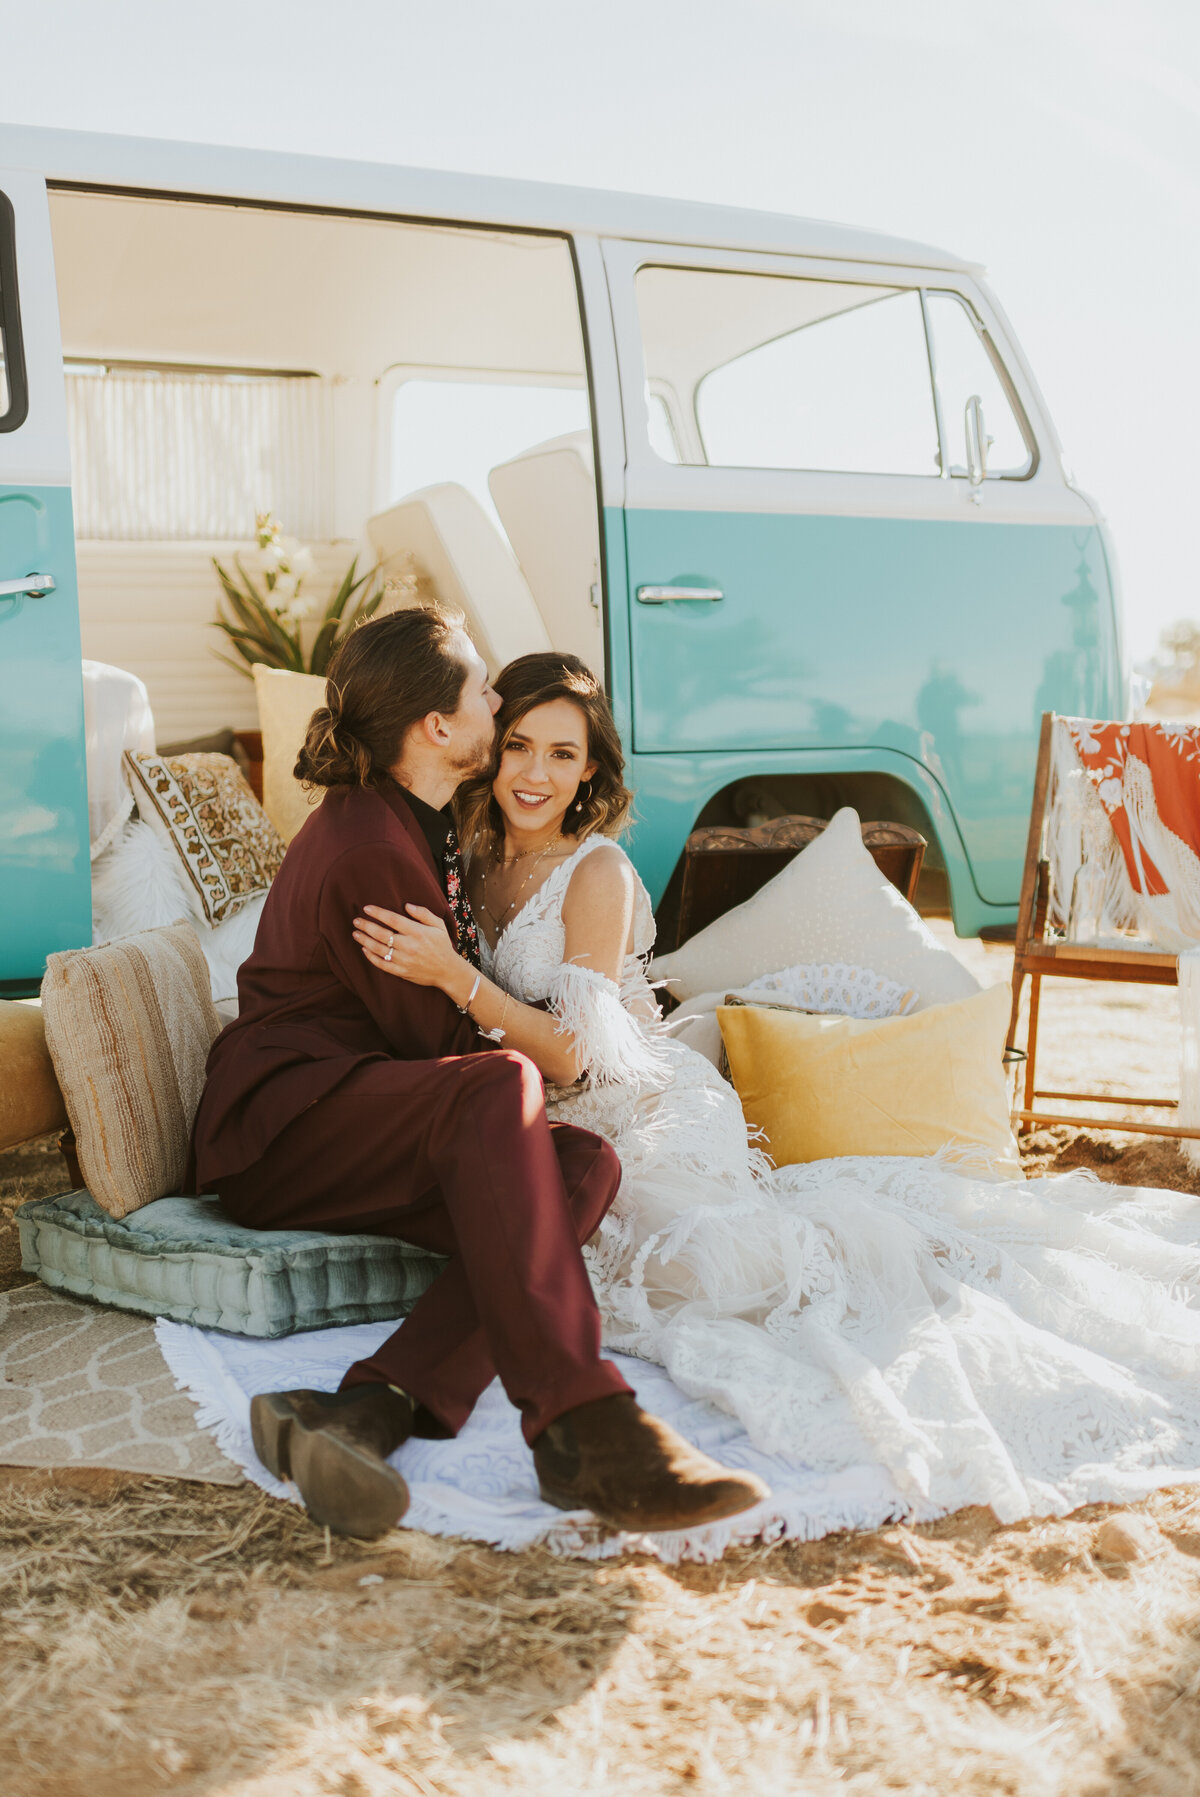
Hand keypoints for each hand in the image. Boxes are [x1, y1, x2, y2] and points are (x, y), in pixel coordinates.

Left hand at [353, 903, 468, 996]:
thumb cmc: (442, 945)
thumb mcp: (439, 925)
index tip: (366, 908)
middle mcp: (409, 946)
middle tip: (356, 921)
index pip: (393, 919)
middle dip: (366, 926)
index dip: (378, 913)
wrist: (448, 971)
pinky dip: (371, 957)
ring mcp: (404, 960)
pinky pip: (382, 964)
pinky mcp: (402, 972)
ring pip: (379, 949)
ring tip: (356, 934)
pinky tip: (364, 949)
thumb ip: (423, 913)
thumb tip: (406, 905)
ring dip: (365, 940)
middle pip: (382, 934)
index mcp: (417, 932)